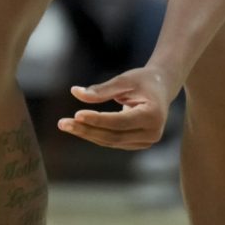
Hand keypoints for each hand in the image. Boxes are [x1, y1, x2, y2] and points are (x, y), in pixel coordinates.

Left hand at [60, 67, 177, 149]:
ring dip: (87, 133)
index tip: (77, 114)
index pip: (120, 122)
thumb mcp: (124, 80)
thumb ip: (102, 89)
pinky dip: (95, 134)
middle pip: (113, 136)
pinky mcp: (138, 143)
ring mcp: (146, 141)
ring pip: (111, 141)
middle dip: (87, 130)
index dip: (98, 120)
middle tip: (62, 123)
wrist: (161, 87)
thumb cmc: (143, 80)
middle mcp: (153, 133)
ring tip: (65, 124)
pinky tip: (78, 126)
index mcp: (153, 115)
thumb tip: (75, 92)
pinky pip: (113, 141)